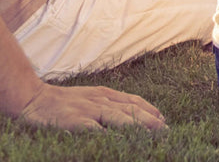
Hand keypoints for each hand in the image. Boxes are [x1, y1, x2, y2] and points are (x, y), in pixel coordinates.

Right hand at [19, 81, 166, 130]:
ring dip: (137, 125)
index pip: (134, 101)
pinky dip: (106, 133)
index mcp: (105, 95)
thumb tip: (128, 115)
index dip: (150, 110)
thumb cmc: (64, 102)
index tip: (163, 120)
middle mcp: (100, 100)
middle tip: (165, 130)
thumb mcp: (90, 98)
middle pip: (130, 109)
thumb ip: (107, 105)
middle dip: (150, 119)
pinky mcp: (74, 121)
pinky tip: (117, 140)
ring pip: (118, 117)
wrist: (34, 99)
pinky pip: (93, 128)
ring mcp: (88, 110)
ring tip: (152, 134)